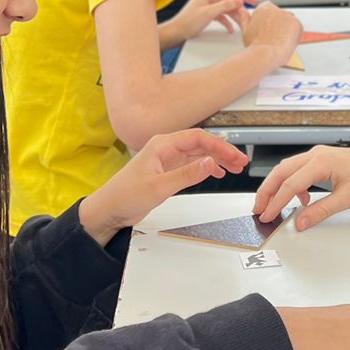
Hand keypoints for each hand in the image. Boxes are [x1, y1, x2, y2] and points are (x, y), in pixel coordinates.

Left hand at [80, 129, 249, 242]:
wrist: (108, 210)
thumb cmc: (124, 196)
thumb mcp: (159, 187)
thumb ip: (187, 174)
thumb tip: (211, 163)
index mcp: (162, 145)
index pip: (198, 138)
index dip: (220, 146)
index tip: (235, 157)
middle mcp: (165, 149)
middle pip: (201, 144)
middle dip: (223, 152)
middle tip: (241, 162)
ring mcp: (166, 160)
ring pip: (198, 154)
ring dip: (216, 159)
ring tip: (234, 168)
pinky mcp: (166, 171)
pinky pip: (191, 164)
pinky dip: (206, 167)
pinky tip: (216, 173)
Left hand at [166, 0, 251, 45]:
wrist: (176, 32)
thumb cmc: (188, 22)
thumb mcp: (209, 13)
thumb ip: (225, 6)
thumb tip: (238, 1)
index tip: (253, 0)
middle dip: (239, 6)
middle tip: (249, 12)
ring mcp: (208, 4)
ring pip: (226, 7)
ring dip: (234, 15)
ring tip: (242, 22)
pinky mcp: (207, 13)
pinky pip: (221, 15)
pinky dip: (226, 21)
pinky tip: (231, 28)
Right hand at [241, 1, 302, 60]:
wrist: (266, 53)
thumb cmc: (256, 44)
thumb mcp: (246, 29)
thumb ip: (244, 18)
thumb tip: (241, 11)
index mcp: (264, 8)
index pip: (270, 9)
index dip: (270, 21)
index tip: (268, 29)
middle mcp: (277, 9)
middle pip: (281, 16)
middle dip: (279, 25)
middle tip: (274, 37)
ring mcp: (288, 16)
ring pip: (290, 23)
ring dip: (287, 30)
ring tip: (280, 41)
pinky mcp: (297, 24)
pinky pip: (298, 30)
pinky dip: (295, 36)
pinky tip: (286, 42)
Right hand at [252, 145, 349, 229]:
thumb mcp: (346, 199)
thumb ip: (320, 211)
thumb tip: (300, 223)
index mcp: (321, 162)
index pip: (290, 184)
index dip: (275, 202)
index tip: (267, 216)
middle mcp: (315, 154)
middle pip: (281, 172)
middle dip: (267, 191)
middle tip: (258, 210)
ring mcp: (318, 154)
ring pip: (287, 169)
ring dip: (277, 186)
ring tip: (272, 205)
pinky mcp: (321, 158)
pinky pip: (298, 169)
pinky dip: (292, 183)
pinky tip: (301, 199)